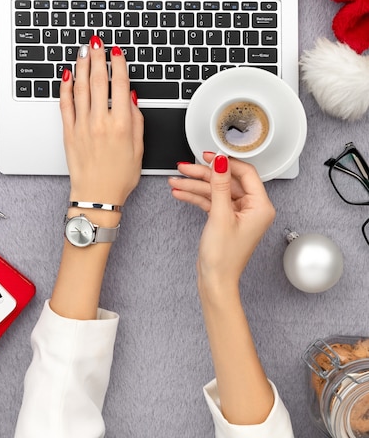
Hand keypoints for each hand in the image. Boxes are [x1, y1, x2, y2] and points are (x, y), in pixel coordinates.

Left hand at [60, 36, 143, 206]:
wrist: (96, 196)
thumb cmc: (120, 176)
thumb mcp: (139, 148)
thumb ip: (136, 120)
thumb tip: (131, 97)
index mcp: (121, 124)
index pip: (120, 85)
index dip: (118, 65)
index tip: (116, 52)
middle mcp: (100, 121)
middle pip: (97, 81)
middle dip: (97, 57)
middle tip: (96, 42)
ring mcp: (82, 126)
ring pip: (80, 88)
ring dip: (81, 66)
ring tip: (83, 51)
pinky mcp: (68, 132)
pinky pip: (65, 105)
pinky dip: (65, 88)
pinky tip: (66, 75)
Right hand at [169, 152, 274, 288]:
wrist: (215, 281)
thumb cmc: (224, 257)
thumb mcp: (220, 215)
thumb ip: (220, 185)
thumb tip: (221, 162)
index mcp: (261, 206)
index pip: (245, 173)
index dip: (225, 163)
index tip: (209, 156)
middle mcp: (252, 208)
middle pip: (227, 181)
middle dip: (203, 175)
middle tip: (185, 167)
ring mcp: (238, 213)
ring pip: (215, 190)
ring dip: (194, 186)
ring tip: (176, 181)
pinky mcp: (226, 218)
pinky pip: (211, 201)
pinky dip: (196, 197)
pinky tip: (181, 192)